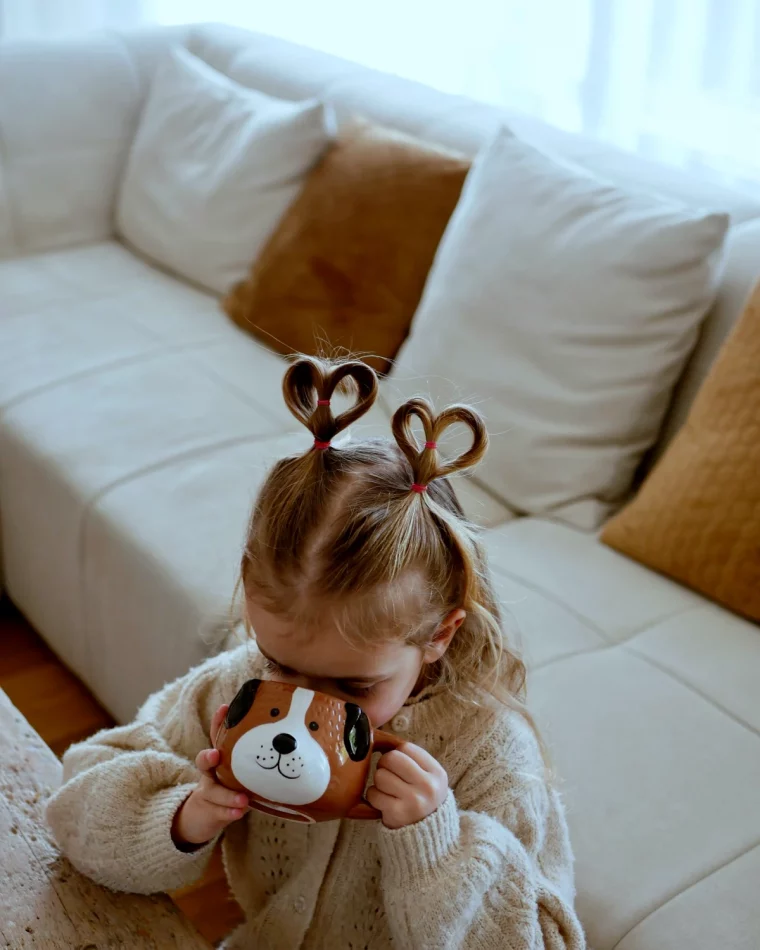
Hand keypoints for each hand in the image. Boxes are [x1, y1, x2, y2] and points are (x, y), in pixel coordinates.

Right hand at [172, 704, 249, 847]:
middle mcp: (211, 774)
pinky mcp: (210, 812)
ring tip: (243, 799)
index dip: (218, 722)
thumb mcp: (241, 772)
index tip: (224, 708)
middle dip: (208, 757)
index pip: (217, 737)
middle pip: (203, 762)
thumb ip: (258, 760)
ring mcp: (208, 793)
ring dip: (227, 794)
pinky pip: (218, 812)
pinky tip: (238, 813)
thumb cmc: (232, 786)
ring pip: (212, 791)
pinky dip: (228, 813)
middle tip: (216, 754)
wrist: (205, 815)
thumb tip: (292, 745)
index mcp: (221, 759)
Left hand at [366, 742, 447, 829]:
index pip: (406, 747)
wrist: (428, 835)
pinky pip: (374, 794)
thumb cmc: (422, 798)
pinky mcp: (397, 814)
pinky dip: (374, 796)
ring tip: (388, 790)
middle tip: (388, 773)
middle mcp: (428, 786)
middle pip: (391, 758)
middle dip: (384, 764)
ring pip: (380, 776)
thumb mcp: (429, 778)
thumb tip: (383, 740)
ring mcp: (413, 801)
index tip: (397, 763)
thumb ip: (412, 759)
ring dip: (379, 782)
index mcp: (437, 773)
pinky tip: (383, 801)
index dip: (396, 752)